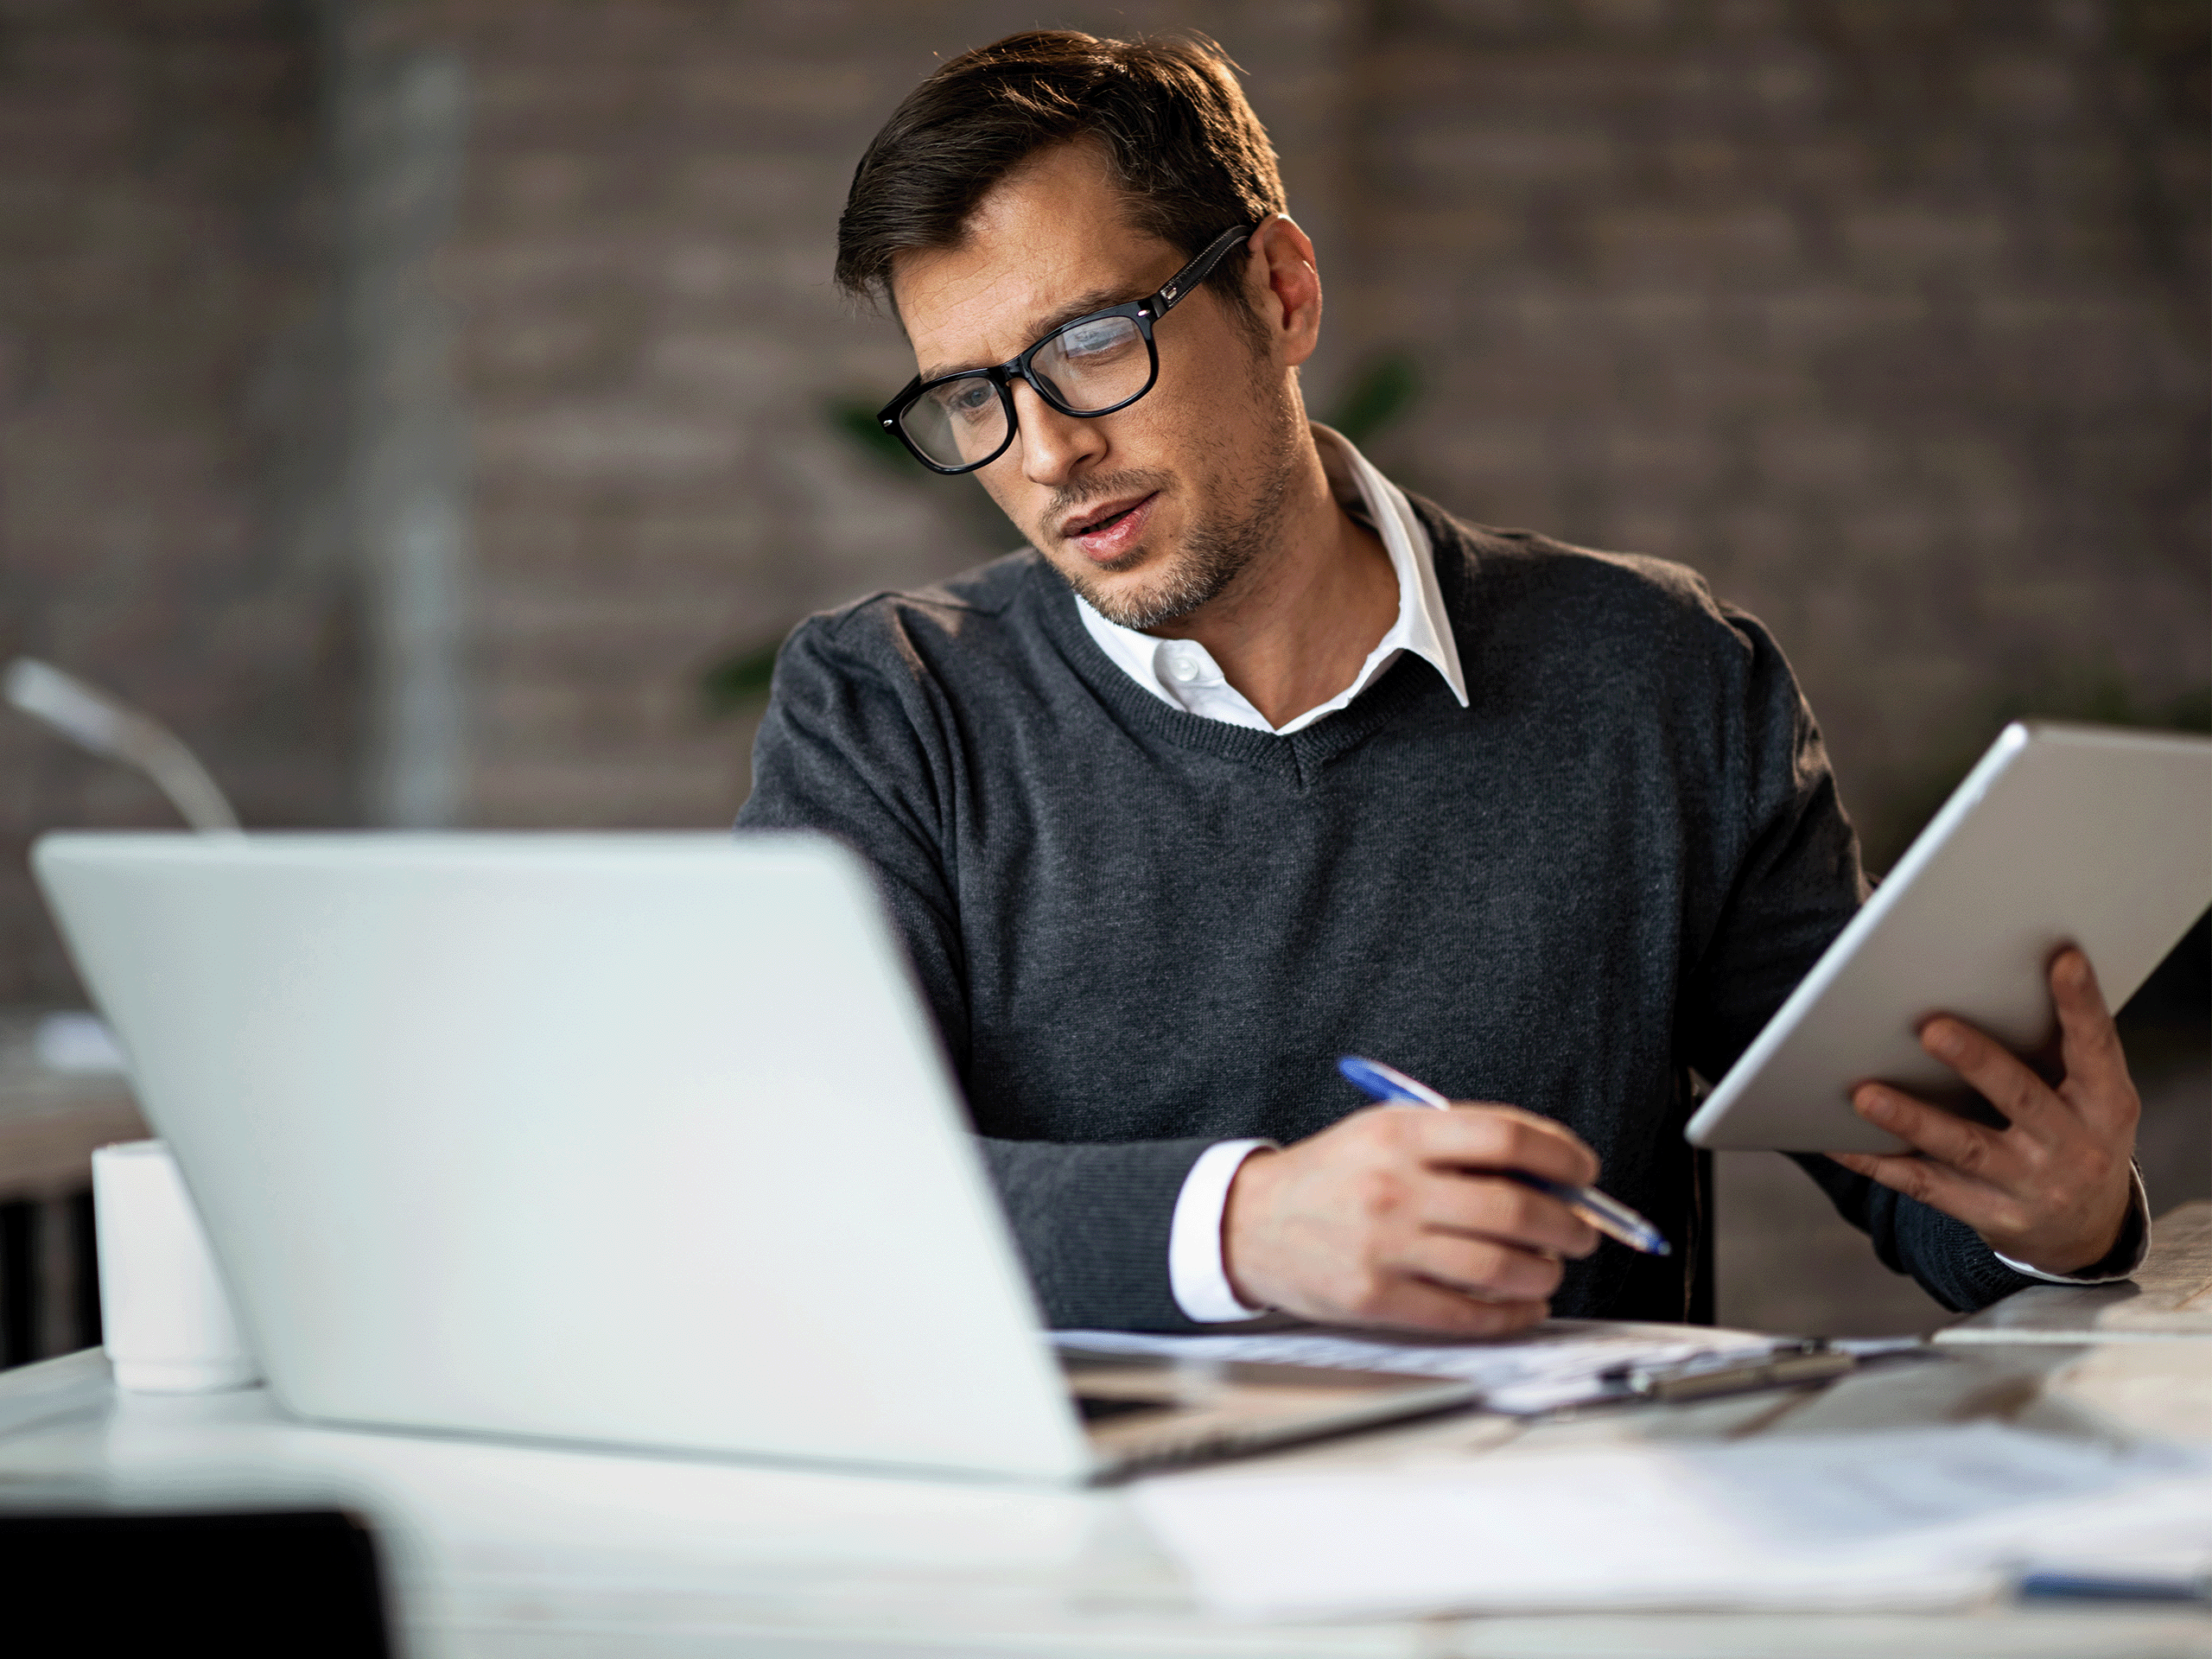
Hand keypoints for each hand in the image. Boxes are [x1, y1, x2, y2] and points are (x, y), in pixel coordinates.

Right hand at [1221, 1102, 1601, 1335]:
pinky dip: (1511, 1315)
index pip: (1506, 1138)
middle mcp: (1395, 1187)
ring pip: (1499, 1267)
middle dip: (1568, 1225)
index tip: (1584, 1172)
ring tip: (1548, 1268)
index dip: (1562, 1156)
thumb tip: (1552, 1176)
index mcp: (1401, 1134)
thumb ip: (1461, 1145)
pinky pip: (1466, 1314)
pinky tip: (1523, 1306)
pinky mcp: (1376, 1298)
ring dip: (1544, 1272)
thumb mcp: (1386, 1133)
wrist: (1250, 1223)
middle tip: (1581, 1232)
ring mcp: (1384, 1246)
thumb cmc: (1333, 1176)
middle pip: (1515, 1208)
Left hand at [1832, 948, 2138, 1274]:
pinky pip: (1926, 1186)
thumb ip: (2056, 1049)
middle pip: (2021, 1097)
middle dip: (1977, 1062)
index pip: (2096, 1047)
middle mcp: (2075, 1146)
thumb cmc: (2076, 1135)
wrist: (2088, 1229)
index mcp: (2106, 1103)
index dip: (2081, 1004)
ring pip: (1965, 1147)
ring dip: (1912, 1119)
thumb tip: (1992, 979)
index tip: (2063, 959)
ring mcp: (2033, 1185)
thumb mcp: (2091, 1097)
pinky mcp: (1993, 1215)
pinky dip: (1879, 1162)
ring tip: (1865, 1094)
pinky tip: (1838, 1141)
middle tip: (1932, 1028)